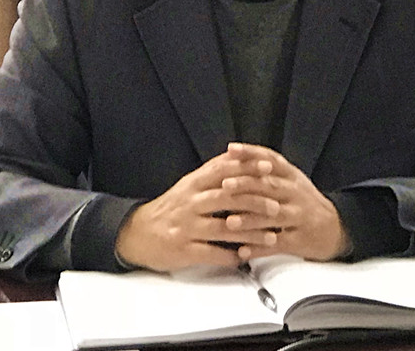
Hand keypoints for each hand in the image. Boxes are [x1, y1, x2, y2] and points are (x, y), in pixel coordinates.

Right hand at [114, 150, 281, 271]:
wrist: (137, 233)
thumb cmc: (171, 208)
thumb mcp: (189, 185)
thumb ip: (212, 173)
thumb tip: (238, 157)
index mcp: (193, 184)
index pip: (223, 171)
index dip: (247, 168)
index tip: (270, 168)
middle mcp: (190, 203)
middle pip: (227, 198)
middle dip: (255, 201)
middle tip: (276, 206)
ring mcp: (186, 227)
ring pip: (224, 228)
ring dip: (250, 233)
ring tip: (270, 236)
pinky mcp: (183, 249)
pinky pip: (212, 253)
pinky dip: (231, 255)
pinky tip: (247, 256)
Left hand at [220, 143, 349, 262]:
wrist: (335, 227)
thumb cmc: (301, 200)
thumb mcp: (289, 179)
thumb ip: (265, 167)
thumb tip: (230, 152)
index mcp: (291, 175)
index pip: (271, 159)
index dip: (251, 154)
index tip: (230, 150)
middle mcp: (295, 193)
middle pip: (269, 186)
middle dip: (246, 185)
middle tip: (224, 185)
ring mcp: (299, 216)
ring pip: (273, 216)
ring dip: (250, 220)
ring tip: (230, 222)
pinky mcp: (300, 240)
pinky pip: (277, 244)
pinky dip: (259, 248)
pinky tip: (242, 252)